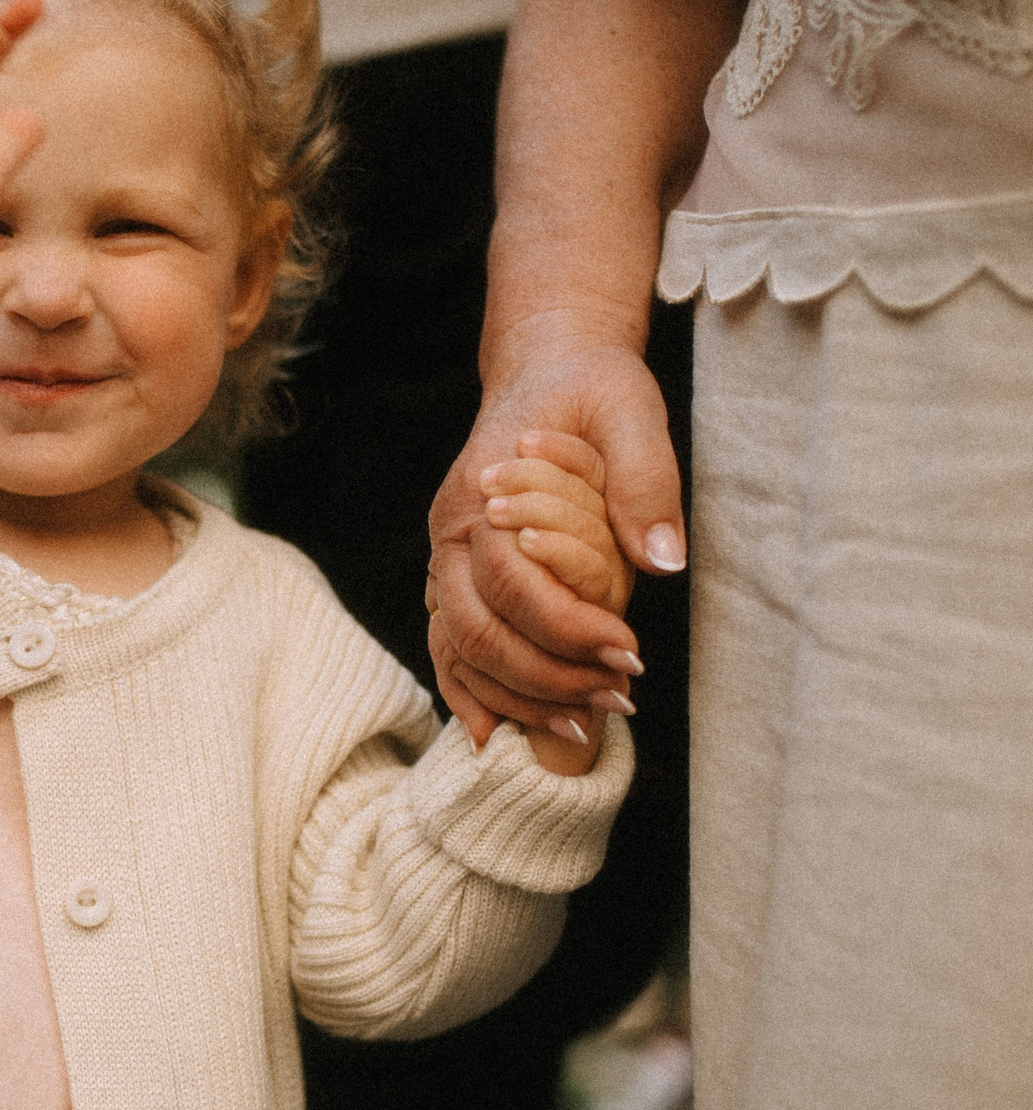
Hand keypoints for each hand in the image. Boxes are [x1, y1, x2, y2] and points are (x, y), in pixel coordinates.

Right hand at [428, 341, 682, 745]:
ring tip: (585, 724)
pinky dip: (472, 696)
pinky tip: (503, 735)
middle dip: (548, 676)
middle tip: (618, 697)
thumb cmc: (589, 391)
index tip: (631, 653)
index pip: (515, 582)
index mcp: (482, 495)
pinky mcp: (455, 584)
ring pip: (460, 651)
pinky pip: (449, 652)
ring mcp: (445, 565)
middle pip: (479, 630)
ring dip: (519, 697)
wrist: (547, 374)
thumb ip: (646, 479)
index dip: (571, 628)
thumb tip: (663, 562)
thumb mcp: (629, 409)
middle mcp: (450, 537)